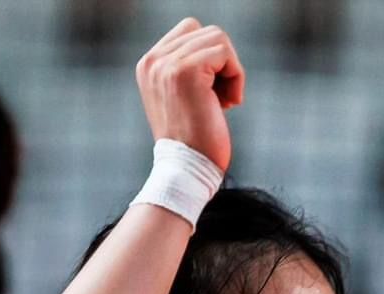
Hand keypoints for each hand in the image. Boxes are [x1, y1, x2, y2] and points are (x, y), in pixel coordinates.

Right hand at [135, 18, 243, 171]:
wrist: (185, 171)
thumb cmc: (192, 142)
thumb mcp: (181, 98)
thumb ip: (188, 68)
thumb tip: (217, 48)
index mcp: (147, 65)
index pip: (190, 31)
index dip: (210, 58)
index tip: (209, 92)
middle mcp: (152, 61)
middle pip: (205, 31)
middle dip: (222, 62)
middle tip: (219, 97)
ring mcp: (166, 64)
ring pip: (218, 38)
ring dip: (231, 70)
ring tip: (223, 101)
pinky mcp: (185, 70)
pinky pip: (225, 52)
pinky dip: (236, 77)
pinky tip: (228, 104)